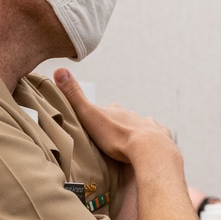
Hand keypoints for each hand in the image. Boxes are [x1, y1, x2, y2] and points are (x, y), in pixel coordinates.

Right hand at [53, 68, 174, 163]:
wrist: (148, 149)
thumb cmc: (117, 136)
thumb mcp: (89, 115)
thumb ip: (74, 96)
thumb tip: (58, 69)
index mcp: (116, 110)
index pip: (105, 110)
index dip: (99, 116)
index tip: (94, 124)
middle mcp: (134, 115)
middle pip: (124, 118)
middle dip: (118, 125)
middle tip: (111, 138)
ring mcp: (149, 125)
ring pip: (141, 126)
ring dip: (135, 133)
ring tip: (129, 145)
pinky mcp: (162, 137)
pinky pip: (158, 137)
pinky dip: (152, 142)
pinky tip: (149, 149)